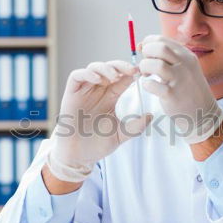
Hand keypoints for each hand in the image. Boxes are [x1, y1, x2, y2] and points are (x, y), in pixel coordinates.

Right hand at [47, 60, 151, 181]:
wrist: (79, 157)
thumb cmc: (98, 145)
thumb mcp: (121, 135)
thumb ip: (136, 126)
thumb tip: (151, 115)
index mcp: (111, 97)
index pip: (122, 78)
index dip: (131, 73)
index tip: (142, 73)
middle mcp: (98, 91)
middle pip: (109, 69)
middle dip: (121, 66)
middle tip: (132, 70)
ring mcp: (84, 92)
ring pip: (93, 68)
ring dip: (105, 68)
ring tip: (115, 76)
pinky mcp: (71, 95)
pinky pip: (76, 77)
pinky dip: (87, 74)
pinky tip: (98, 80)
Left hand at [138, 35, 222, 143]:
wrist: (203, 112)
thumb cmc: (188, 88)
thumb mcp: (183, 67)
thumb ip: (166, 56)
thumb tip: (141, 45)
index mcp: (186, 55)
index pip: (161, 40)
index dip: (148, 44)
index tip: (146, 54)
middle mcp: (184, 65)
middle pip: (159, 48)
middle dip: (146, 54)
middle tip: (146, 64)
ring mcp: (180, 80)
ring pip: (156, 65)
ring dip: (145, 68)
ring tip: (147, 75)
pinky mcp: (172, 95)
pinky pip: (152, 85)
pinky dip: (147, 84)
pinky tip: (151, 87)